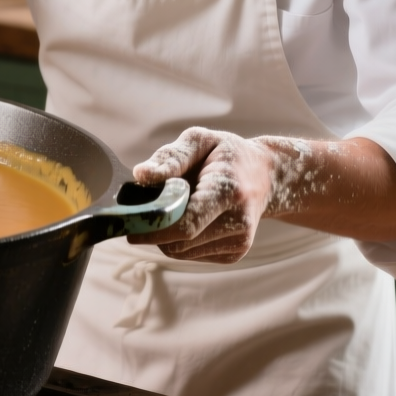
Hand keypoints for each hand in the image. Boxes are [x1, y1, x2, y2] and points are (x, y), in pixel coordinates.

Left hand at [127, 127, 285, 263]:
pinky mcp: (235, 254)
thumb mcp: (200, 141)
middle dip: (155, 231)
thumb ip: (171, 158)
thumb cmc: (227, 155)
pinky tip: (191, 218)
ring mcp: (239, 242)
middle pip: (180, 242)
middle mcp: (238, 222)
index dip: (154, 227)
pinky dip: (181, 240)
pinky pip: (191, 254)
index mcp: (228, 190)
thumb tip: (141, 175)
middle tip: (145, 212)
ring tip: (177, 208)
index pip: (186, 223)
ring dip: (167, 235)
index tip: (130, 226)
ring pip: (182, 252)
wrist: (266, 176)